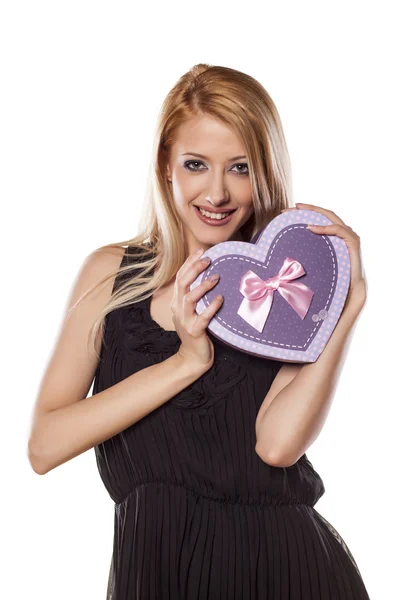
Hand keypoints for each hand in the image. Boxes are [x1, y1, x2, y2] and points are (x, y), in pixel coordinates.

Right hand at [171, 249, 223, 371]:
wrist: (193, 358)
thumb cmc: (198, 331)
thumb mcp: (194, 311)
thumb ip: (197, 295)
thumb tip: (212, 275)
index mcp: (177, 302)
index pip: (180, 277)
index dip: (189, 263)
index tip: (201, 251)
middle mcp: (178, 309)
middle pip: (182, 284)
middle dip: (194, 269)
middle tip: (208, 259)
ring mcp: (185, 321)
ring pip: (189, 298)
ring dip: (202, 286)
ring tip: (216, 277)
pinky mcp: (195, 332)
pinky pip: (203, 317)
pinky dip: (212, 307)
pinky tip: (221, 299)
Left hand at [281, 202, 367, 308]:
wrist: (351, 287)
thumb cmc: (333, 275)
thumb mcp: (317, 261)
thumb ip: (309, 252)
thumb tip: (286, 254)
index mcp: (334, 234)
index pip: (319, 218)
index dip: (305, 212)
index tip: (287, 211)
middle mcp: (342, 231)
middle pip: (324, 214)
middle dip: (307, 208)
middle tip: (291, 208)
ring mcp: (349, 234)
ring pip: (331, 217)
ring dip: (314, 213)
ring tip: (299, 211)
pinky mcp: (353, 241)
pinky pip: (338, 230)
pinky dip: (324, 227)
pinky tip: (311, 227)